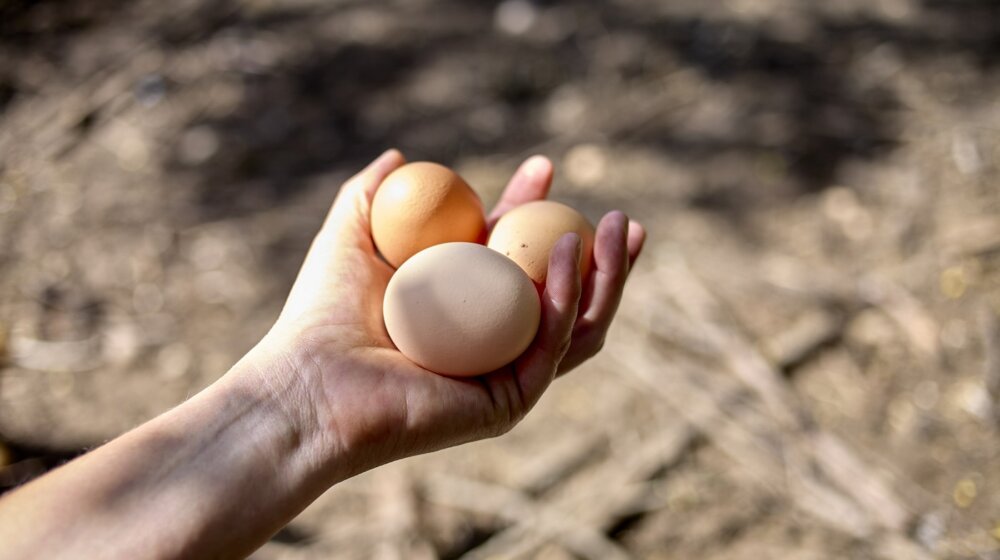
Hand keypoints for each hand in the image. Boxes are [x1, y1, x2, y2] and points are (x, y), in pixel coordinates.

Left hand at [263, 150, 644, 474]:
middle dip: (602, 257)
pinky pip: (551, 344)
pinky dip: (567, 297)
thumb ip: (371, 195)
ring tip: (618, 228)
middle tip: (621, 218)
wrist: (307, 384)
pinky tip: (568, 252)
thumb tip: (400, 156)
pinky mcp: (508, 400)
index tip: (543, 167)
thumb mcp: (349, 236)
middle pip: (563, 297)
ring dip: (605, 275)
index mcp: (463, 307)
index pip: (514, 257)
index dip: (533, 211)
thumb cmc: (321, 315)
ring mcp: (503, 374)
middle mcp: (490, 342)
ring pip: (576, 324)